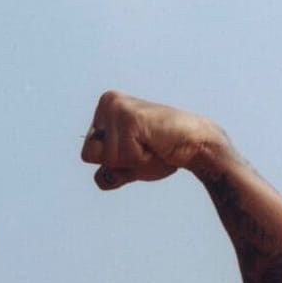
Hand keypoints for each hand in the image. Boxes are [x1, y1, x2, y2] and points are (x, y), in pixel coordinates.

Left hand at [78, 93, 225, 190]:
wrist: (195, 146)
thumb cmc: (162, 153)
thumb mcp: (129, 165)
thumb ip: (110, 173)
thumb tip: (100, 179)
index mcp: (103, 110)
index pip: (87, 154)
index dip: (112, 163)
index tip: (135, 149)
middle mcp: (108, 103)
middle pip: (89, 155)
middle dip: (118, 163)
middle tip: (143, 148)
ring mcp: (118, 108)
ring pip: (107, 158)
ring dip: (132, 160)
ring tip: (150, 144)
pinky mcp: (130, 117)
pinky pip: (124, 156)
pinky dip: (141, 158)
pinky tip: (155, 142)